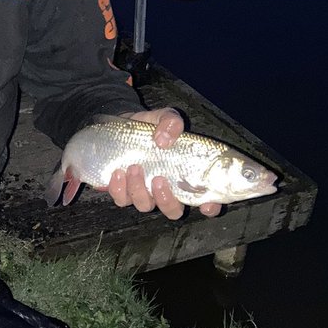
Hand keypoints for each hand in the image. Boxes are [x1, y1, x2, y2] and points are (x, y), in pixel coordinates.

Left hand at [106, 107, 221, 220]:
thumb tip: (165, 139)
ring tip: (134, 168)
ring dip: (139, 191)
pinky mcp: (123, 191)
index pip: (206, 201)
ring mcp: (144, 193)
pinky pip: (121, 200)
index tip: (207, 205)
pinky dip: (119, 189)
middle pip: (173, 211)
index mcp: (185, 176)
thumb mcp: (164, 117)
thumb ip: (171, 122)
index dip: (210, 207)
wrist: (121, 126)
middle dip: (166, 200)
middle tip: (159, 179)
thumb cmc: (150, 127)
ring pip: (145, 206)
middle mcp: (167, 190)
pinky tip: (118, 173)